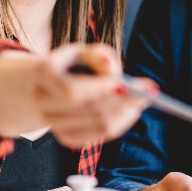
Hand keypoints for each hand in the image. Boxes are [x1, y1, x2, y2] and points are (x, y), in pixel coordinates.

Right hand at [0, 43, 146, 146]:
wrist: (43, 86)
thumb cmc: (69, 66)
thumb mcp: (81, 51)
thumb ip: (98, 55)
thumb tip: (112, 69)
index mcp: (43, 75)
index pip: (73, 91)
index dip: (102, 90)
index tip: (129, 85)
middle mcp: (42, 103)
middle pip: (89, 109)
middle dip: (123, 101)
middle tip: (149, 92)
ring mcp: (52, 124)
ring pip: (98, 125)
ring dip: (125, 112)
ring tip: (141, 99)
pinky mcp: (65, 138)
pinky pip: (99, 135)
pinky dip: (120, 124)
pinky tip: (130, 111)